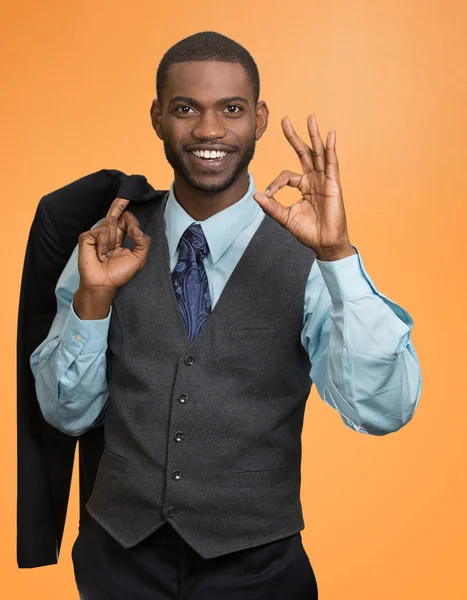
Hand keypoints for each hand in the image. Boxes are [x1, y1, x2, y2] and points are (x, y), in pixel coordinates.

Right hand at [77, 197, 150, 291]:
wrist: (103, 284)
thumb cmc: (119, 274)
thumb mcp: (139, 258)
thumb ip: (142, 242)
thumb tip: (137, 228)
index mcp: (119, 238)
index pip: (125, 222)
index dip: (131, 218)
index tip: (134, 213)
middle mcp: (107, 234)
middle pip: (115, 214)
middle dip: (119, 204)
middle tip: (125, 194)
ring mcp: (96, 235)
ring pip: (110, 223)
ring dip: (112, 239)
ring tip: (107, 254)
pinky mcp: (86, 238)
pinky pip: (100, 231)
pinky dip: (103, 243)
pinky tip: (100, 254)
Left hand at [253, 114, 354, 258]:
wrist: (324, 243)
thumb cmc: (308, 232)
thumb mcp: (285, 217)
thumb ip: (271, 206)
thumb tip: (256, 195)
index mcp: (303, 187)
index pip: (286, 176)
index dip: (275, 183)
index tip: (268, 194)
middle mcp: (314, 180)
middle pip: (303, 154)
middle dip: (294, 137)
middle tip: (285, 120)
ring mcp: (324, 181)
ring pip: (318, 153)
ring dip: (313, 135)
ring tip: (310, 118)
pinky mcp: (333, 185)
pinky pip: (331, 163)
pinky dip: (331, 149)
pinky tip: (330, 135)